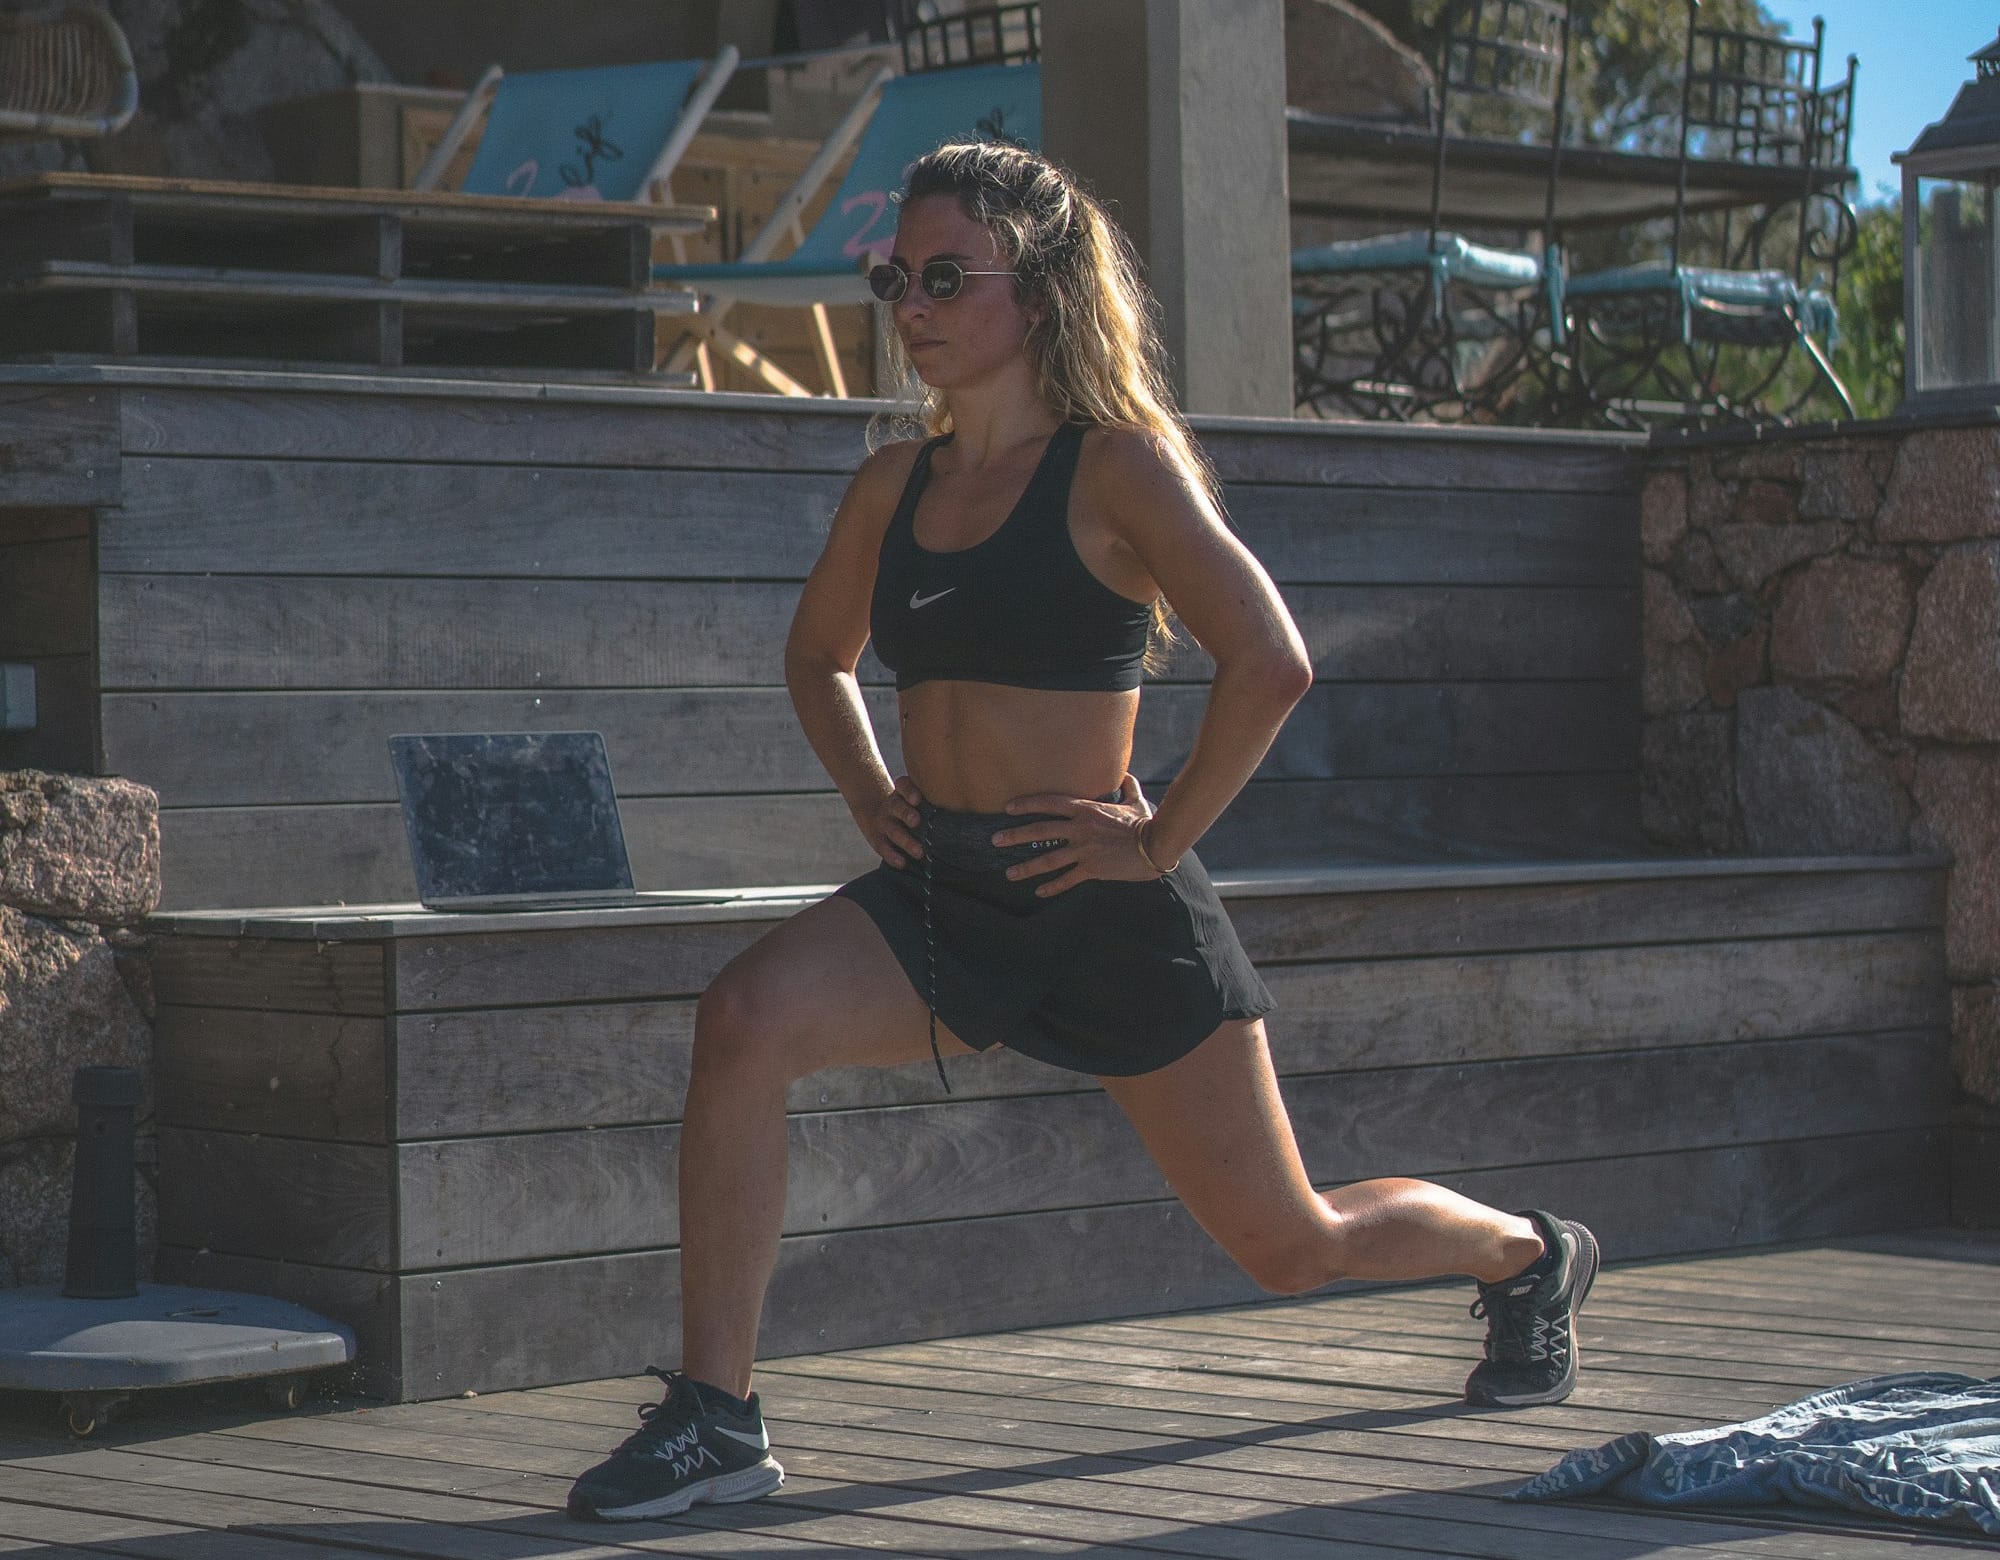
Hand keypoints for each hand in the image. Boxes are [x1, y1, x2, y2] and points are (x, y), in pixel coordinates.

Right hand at [856, 776, 924, 867]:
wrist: (876, 813)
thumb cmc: (909, 807)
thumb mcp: (915, 799)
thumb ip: (933, 801)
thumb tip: (968, 806)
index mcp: (901, 793)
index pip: (903, 786)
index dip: (909, 791)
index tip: (917, 799)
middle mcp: (891, 805)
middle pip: (896, 806)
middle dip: (906, 814)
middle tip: (917, 822)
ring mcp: (883, 822)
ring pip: (892, 830)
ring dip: (905, 841)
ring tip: (920, 852)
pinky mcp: (877, 839)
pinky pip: (883, 847)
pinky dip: (892, 856)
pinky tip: (903, 863)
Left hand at [992, 773, 1158, 896]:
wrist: (1156, 846)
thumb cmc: (1146, 822)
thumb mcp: (1136, 801)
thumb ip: (1128, 787)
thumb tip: (1127, 774)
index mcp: (1086, 809)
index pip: (1050, 803)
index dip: (1027, 804)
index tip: (1008, 808)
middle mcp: (1080, 829)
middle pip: (1040, 830)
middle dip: (1015, 835)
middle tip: (995, 840)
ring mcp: (1084, 850)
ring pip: (1048, 859)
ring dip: (1026, 867)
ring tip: (1009, 873)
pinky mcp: (1092, 869)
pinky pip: (1067, 880)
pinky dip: (1052, 887)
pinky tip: (1039, 892)